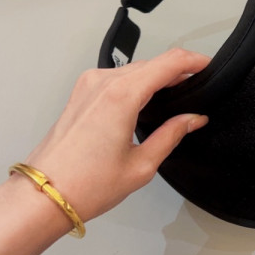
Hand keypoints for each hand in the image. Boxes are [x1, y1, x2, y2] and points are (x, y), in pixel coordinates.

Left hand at [31, 58, 207, 222]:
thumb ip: (171, 135)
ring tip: (173, 95)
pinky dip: (135, 82)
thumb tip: (193, 119)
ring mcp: (89, 84)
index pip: (168, 62)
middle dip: (176, 70)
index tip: (208, 66)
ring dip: (154, 76)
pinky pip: (116, 77)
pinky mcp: (81, 92)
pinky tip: (145, 100)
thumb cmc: (86, 185)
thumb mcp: (141, 166)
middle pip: (151, 63)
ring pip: (133, 68)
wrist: (46, 194)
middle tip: (196, 85)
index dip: (193, 60)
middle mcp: (103, 82)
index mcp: (122, 95)